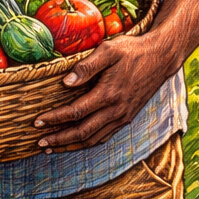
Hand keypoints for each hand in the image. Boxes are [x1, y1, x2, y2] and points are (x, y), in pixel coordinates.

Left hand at [32, 31, 180, 151]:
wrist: (161, 57)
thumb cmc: (133, 50)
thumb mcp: (109, 50)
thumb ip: (86, 67)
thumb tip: (66, 82)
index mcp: (108, 94)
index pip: (75, 112)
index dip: (54, 119)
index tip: (37, 122)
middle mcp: (116, 111)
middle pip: (82, 133)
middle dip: (59, 139)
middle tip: (40, 142)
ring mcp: (122, 117)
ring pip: (93, 139)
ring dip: (71, 145)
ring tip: (53, 148)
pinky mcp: (127, 117)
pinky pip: (104, 136)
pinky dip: (88, 143)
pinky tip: (77, 143)